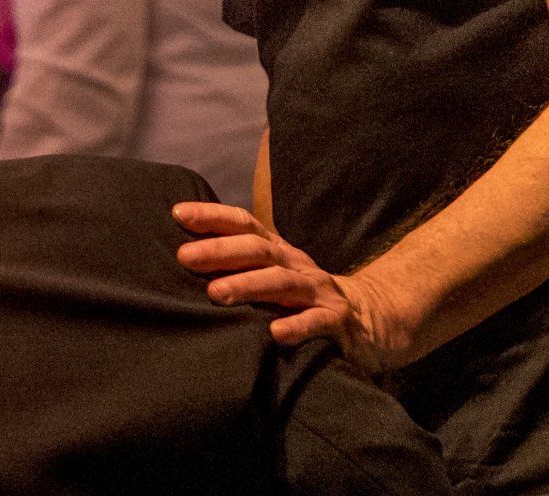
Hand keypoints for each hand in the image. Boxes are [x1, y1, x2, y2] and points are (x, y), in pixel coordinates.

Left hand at [173, 201, 396, 371]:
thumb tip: (186, 254)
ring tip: (216, 293)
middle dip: (220, 251)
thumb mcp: (275, 273)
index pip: (244, 224)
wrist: (371, 319)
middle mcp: (295, 264)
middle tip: (184, 257)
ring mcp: (318, 291)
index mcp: (278, 251)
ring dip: (248, 285)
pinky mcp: (337, 322)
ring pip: (282, 283)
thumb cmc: (304, 296)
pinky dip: (297, 327)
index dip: (213, 216)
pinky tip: (275, 334)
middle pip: (257, 251)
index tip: (178, 213)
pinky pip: (317, 322)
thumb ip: (242, 264)